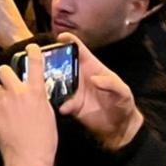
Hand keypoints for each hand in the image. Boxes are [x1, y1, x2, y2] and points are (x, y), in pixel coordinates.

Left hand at [0, 52, 58, 165]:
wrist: (28, 158)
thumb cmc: (44, 140)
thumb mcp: (48, 114)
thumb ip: (39, 99)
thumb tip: (34, 94)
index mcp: (36, 93)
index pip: (35, 65)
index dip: (33, 53)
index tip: (31, 47)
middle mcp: (18, 93)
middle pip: (5, 70)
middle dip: (7, 73)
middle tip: (10, 81)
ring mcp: (3, 103)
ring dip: (3, 95)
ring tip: (10, 109)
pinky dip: (0, 113)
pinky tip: (7, 124)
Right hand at [55, 35, 143, 149]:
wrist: (119, 128)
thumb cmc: (123, 104)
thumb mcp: (123, 92)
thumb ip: (111, 84)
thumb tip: (94, 79)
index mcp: (92, 66)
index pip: (79, 49)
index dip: (69, 41)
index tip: (60, 38)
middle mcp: (79, 76)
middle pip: (61, 63)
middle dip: (51, 60)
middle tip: (42, 62)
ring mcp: (74, 90)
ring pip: (56, 82)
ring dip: (50, 82)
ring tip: (45, 84)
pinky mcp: (71, 105)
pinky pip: (60, 102)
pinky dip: (59, 103)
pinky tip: (63, 107)